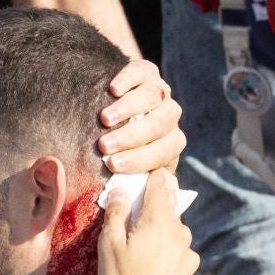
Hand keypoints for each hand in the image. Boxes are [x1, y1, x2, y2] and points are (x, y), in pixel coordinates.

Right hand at [96, 168, 196, 274]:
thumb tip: (120, 192)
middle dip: (153, 207)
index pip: (160, 186)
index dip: (152, 177)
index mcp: (159, 220)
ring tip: (141, 247)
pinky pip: (178, 251)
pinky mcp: (190, 270)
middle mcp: (179, 231)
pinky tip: (153, 266)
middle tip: (134, 214)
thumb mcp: (109, 247)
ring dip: (160, 232)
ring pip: (173, 231)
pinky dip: (167, 251)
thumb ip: (115, 215)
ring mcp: (188, 251)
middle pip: (167, 209)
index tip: (146, 173)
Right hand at [97, 59, 184, 175]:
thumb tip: (119, 202)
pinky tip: (112, 90)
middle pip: (158, 125)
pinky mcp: (148, 72)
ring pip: (152, 97)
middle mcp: (169, 117)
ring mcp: (161, 92)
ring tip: (104, 120)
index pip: (164, 152)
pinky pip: (142, 72)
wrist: (114, 111)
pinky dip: (128, 80)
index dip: (140, 159)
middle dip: (130, 137)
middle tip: (104, 146)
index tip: (112, 165)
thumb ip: (128, 183)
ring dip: (128, 110)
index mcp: (170, 144)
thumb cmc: (115, 151)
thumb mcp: (126, 168)